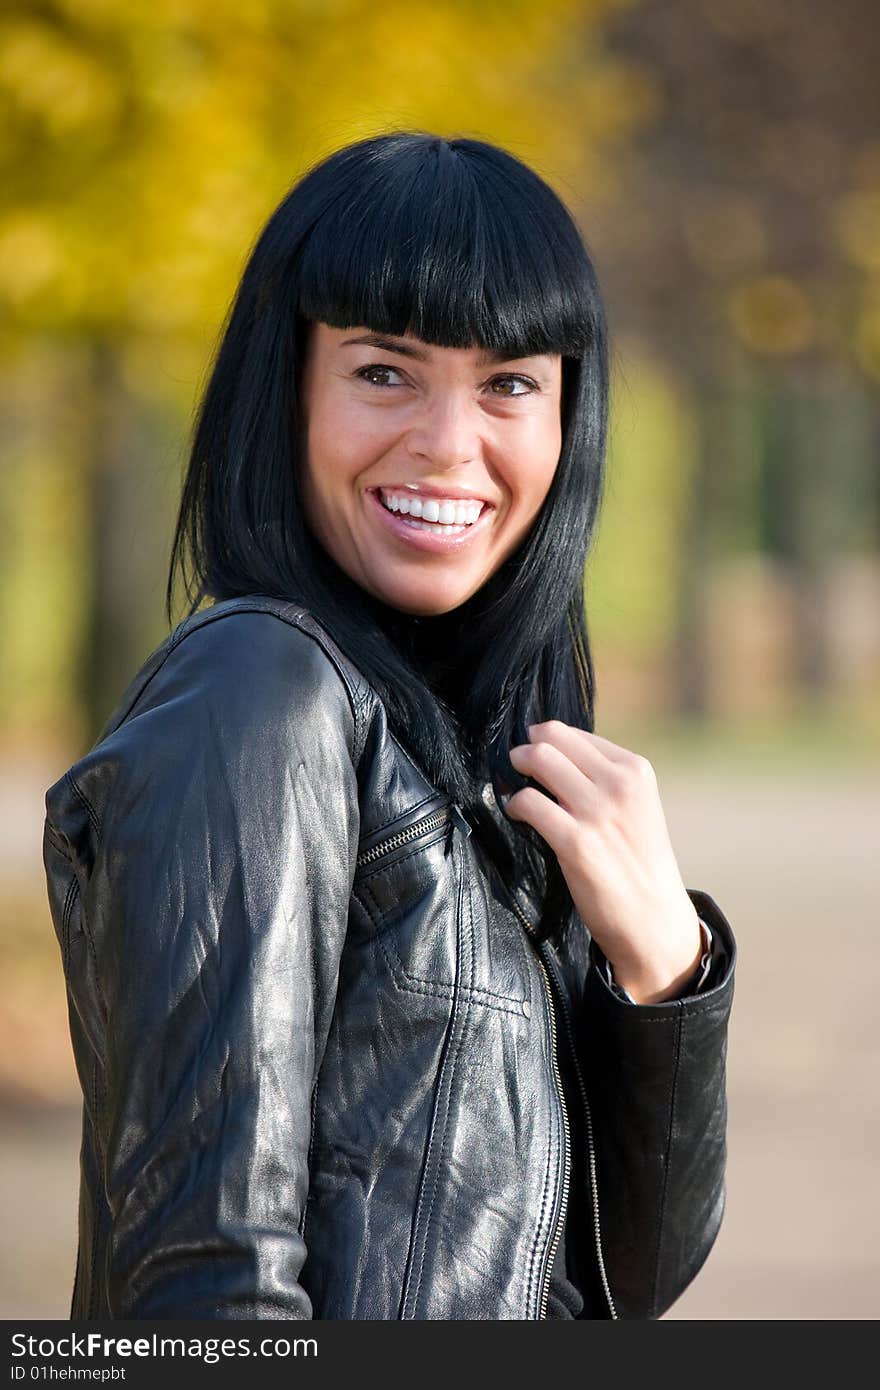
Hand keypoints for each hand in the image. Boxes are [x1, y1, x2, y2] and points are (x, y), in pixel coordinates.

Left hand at [505, 721, 702, 1003]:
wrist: (655, 919)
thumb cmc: (638, 862)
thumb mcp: (636, 806)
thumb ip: (604, 778)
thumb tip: (552, 752)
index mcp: (636, 770)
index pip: (573, 734)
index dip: (546, 740)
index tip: (535, 751)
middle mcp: (619, 784)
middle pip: (550, 739)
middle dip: (526, 748)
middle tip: (517, 763)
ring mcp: (597, 812)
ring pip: (538, 760)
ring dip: (517, 769)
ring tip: (515, 786)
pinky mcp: (576, 842)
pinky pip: (528, 801)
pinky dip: (514, 804)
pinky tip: (517, 814)